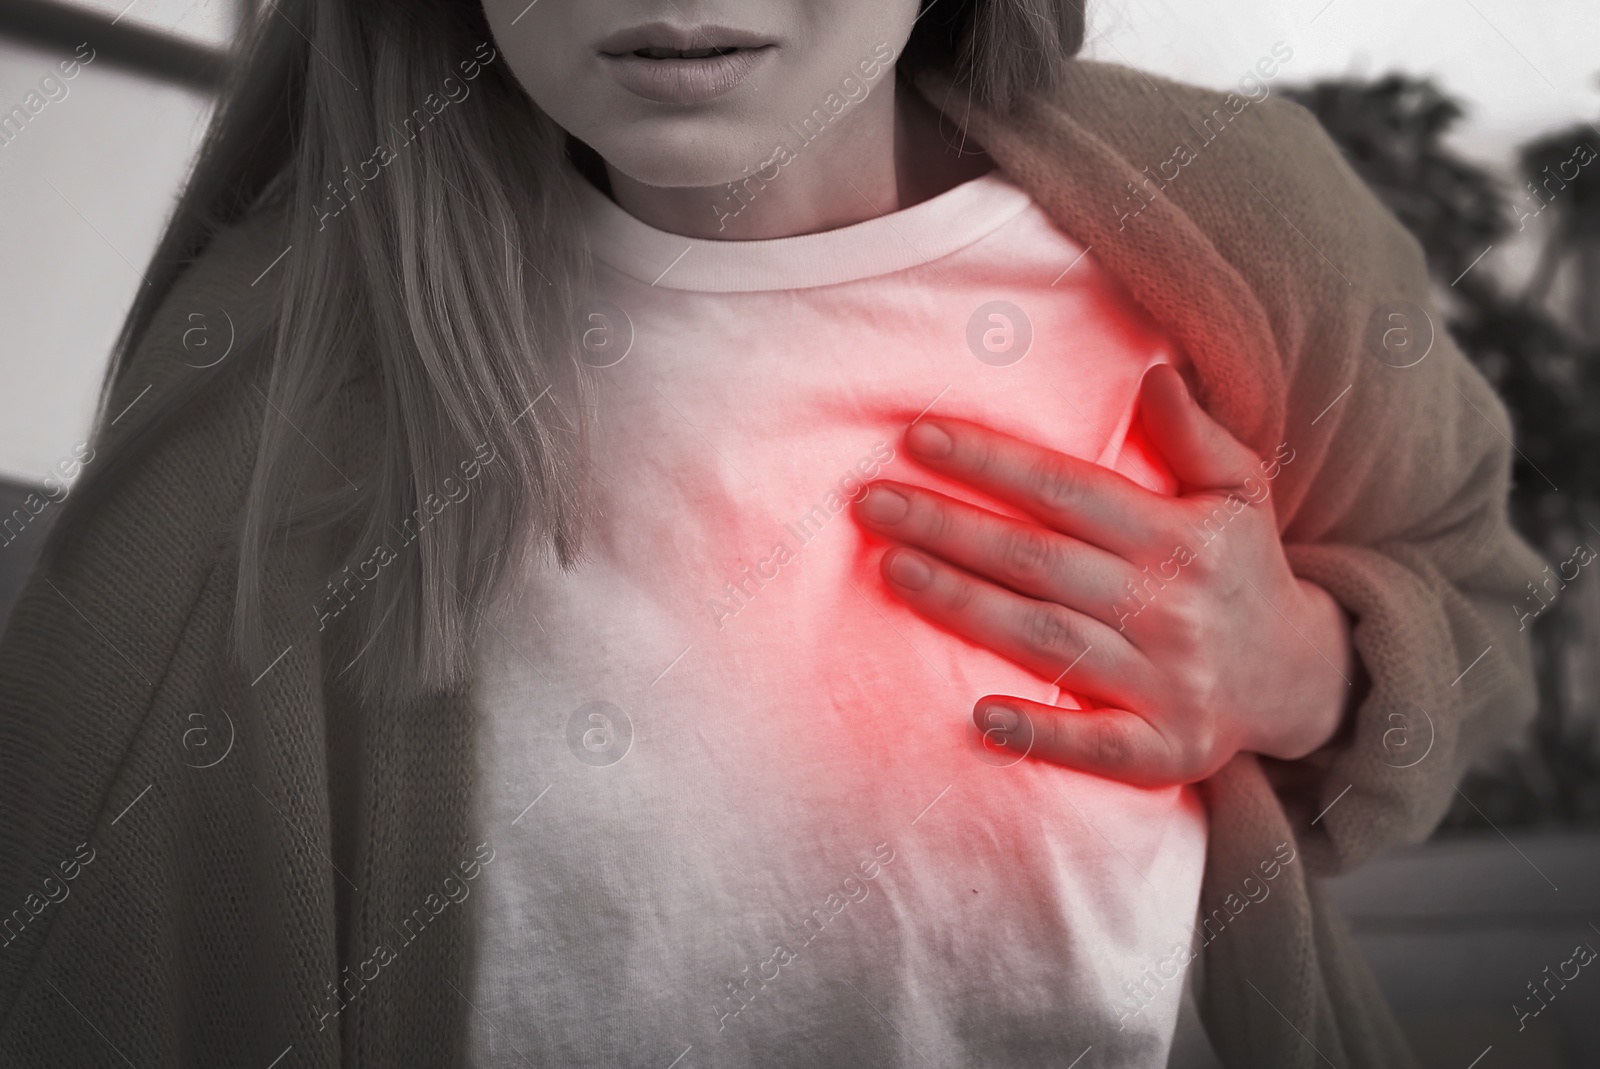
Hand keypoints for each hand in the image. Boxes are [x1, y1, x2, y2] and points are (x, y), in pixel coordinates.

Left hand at [850, 364, 1355, 786]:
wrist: (1302, 679)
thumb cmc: (1242, 570)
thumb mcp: (1239, 493)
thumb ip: (1196, 435)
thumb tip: (1153, 373)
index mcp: (1182, 537)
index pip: (1068, 490)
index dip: (992, 463)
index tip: (918, 436)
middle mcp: (1170, 606)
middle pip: (1039, 560)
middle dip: (949, 527)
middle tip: (870, 502)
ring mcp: (1167, 682)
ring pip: (1046, 638)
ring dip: (965, 605)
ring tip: (891, 569)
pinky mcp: (1164, 749)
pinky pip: (1097, 744)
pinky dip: (1041, 733)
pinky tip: (980, 717)